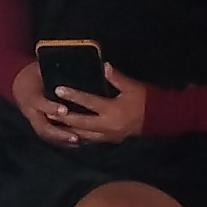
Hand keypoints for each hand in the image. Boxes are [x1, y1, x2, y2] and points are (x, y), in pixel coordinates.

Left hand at [30, 72, 150, 145]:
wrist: (159, 119)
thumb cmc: (145, 100)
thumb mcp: (132, 86)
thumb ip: (116, 77)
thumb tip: (104, 65)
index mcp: (112, 110)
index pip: (88, 102)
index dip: (73, 95)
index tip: (58, 89)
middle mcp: (107, 125)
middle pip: (80, 123)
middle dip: (63, 118)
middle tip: (47, 111)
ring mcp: (108, 135)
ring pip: (83, 135)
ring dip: (68, 130)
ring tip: (53, 124)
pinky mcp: (110, 140)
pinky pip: (90, 140)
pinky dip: (79, 137)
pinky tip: (69, 134)